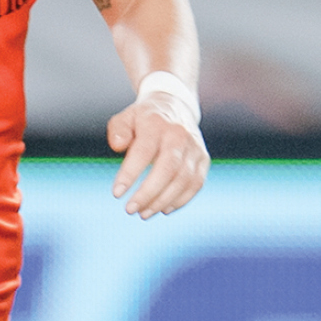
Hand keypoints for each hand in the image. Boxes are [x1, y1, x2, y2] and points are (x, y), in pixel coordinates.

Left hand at [106, 97, 208, 216]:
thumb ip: (119, 130)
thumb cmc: (144, 119)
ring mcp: (194, 148)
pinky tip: (163, 209)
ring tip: (143, 213)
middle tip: (130, 209)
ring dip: (162, 201)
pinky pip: (195, 184)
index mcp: (157, 124)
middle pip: (167, 169)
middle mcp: (179, 135)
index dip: (130, 174)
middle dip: (148, 193)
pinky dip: (180, 201)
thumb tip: (118, 146)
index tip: (117, 193)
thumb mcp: (126, 117)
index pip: (144, 151)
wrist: (176, 107)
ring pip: (183, 180)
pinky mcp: (204, 159)